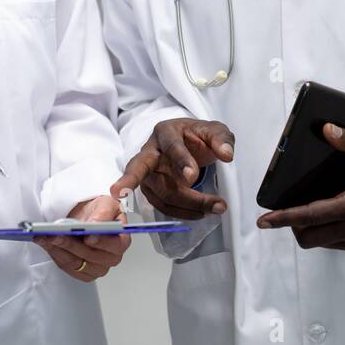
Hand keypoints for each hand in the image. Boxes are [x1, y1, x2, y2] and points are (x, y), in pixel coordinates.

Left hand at [34, 195, 129, 281]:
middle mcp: (111, 258)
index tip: (86, 236)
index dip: (100, 242)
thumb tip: (97, 224)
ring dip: (58, 249)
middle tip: (56, 234)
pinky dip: (55, 254)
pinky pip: (67, 267)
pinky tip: (46, 243)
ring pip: (75, 262)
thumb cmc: (99, 211)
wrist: (87, 217)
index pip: (114, 245)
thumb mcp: (106, 204)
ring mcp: (97, 268)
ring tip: (45, 237)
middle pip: (90, 255)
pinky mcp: (83, 273)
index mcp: (121, 241)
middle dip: (71, 244)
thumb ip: (104, 213)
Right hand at [109, 118, 234, 219]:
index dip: (180, 160)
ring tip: (215, 207)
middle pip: (138, 167)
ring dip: (186, 205)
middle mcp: (150, 151)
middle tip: (118, 192)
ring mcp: (148, 173)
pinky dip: (182, 212)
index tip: (193, 176)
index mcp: (165, 132)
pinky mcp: (151, 190)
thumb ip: (221, 139)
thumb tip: (226, 155)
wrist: (190, 144)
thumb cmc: (198, 136)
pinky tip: (201, 213)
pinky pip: (163, 206)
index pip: (170, 146)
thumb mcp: (215, 131)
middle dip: (129, 179)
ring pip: (159, 193)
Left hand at [255, 123, 344, 254]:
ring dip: (314, 230)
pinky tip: (342, 216)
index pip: (308, 216)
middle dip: (295, 226)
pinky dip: (331, 233)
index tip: (263, 221)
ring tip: (321, 209)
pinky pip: (339, 245)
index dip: (282, 219)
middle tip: (295, 210)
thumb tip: (327, 130)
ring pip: (323, 243)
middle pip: (308, 238)